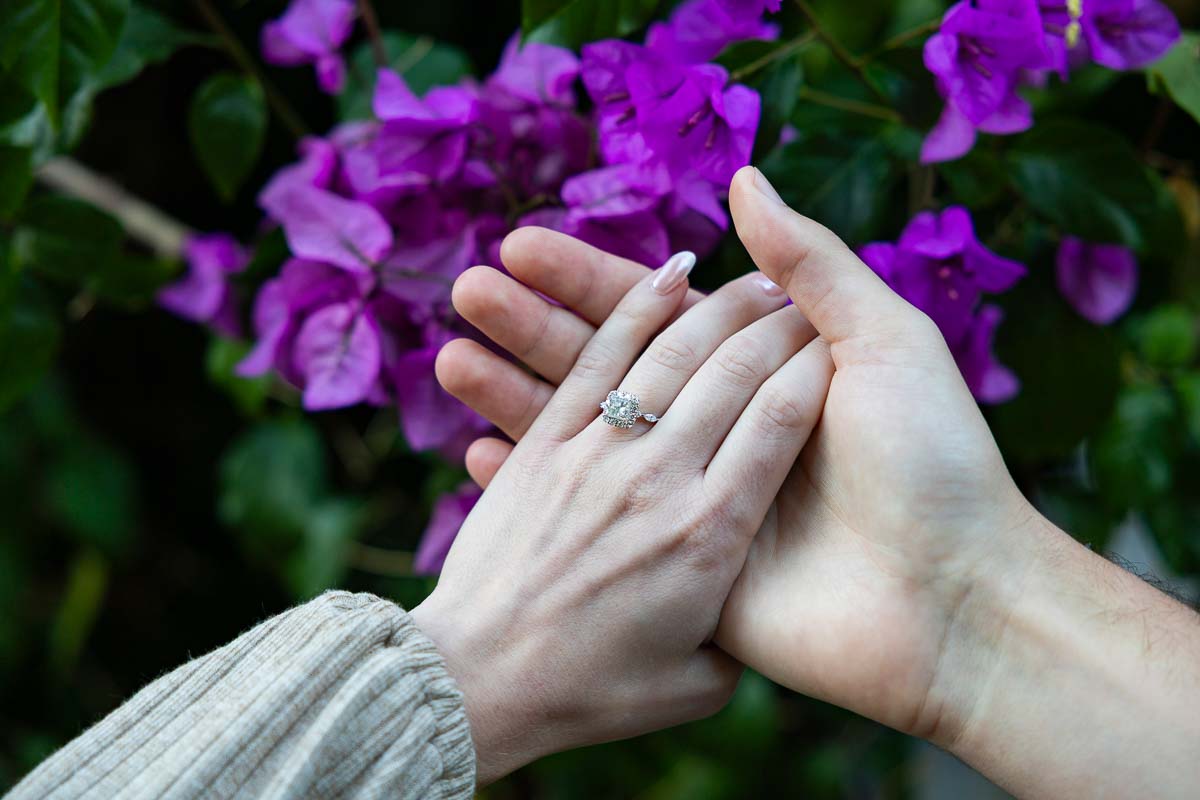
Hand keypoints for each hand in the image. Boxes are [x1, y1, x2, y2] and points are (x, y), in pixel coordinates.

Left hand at [413, 251, 832, 784]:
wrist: (478, 679)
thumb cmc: (590, 692)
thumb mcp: (694, 683)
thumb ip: (738, 632)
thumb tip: (755, 592)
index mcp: (711, 535)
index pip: (783, 418)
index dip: (817, 366)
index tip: (838, 342)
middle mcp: (659, 479)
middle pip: (734, 370)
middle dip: (779, 323)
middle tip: (805, 298)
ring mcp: (598, 454)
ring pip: (667, 352)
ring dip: (716, 304)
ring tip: (756, 279)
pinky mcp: (547, 445)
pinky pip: (596, 360)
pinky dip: (632, 309)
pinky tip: (669, 275)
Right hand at [441, 167, 1199, 798]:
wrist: (949, 598)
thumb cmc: (927, 459)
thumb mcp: (884, 342)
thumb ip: (816, 262)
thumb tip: (745, 177)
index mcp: (756, 377)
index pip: (654, 313)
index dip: (589, 275)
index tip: (526, 242)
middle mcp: (716, 435)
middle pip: (607, 365)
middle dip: (537, 320)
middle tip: (471, 282)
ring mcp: (692, 504)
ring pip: (590, 433)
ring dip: (516, 390)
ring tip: (450, 351)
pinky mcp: (680, 569)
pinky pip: (601, 522)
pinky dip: (543, 488)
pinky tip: (478, 449)